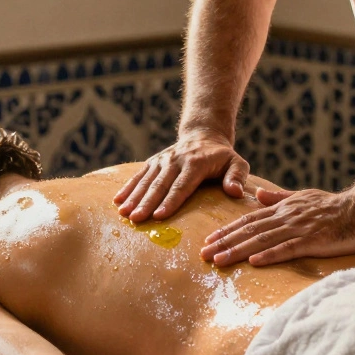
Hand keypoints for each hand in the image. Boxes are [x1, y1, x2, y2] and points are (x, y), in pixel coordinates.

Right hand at [114, 129, 249, 221]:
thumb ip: (237, 176)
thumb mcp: (237, 163)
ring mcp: (162, 160)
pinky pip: (139, 175)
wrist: (204, 135)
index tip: (159, 216)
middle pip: (160, 184)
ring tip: (124, 213)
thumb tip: (235, 192)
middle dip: (147, 202)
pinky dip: (127, 187)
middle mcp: (176, 160)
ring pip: (146, 180)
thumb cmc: (223, 157)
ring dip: (134, 197)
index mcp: (196, 163)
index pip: (182, 185)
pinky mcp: (153, 161)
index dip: (170, 201)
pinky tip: (117, 201)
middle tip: (136, 218)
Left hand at [201, 188, 354, 265]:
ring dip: (239, 250)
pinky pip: (288, 249)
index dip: (227, 230)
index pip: (249, 220)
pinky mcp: (314, 241)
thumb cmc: (337, 207)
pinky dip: (269, 255)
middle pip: (249, 230)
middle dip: (224, 242)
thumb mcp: (304, 197)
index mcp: (284, 208)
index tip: (208, 240)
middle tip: (203, 254)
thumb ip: (279, 197)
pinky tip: (254, 262)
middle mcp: (287, 217)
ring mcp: (300, 228)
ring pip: (262, 240)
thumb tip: (257, 194)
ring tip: (219, 260)